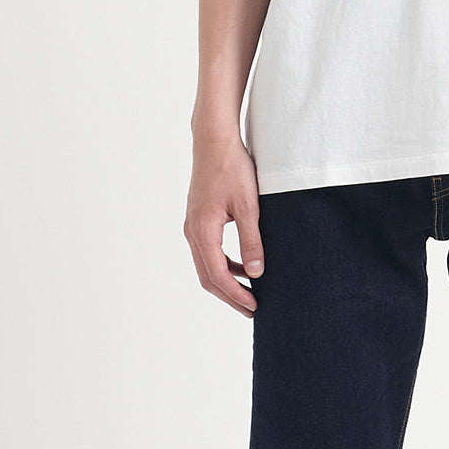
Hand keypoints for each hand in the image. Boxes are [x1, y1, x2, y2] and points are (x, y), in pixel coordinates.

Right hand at [184, 133, 264, 316]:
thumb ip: (252, 240)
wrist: (214, 140)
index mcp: (203, 231)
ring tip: (249, 290)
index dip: (236, 295)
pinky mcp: (198, 217)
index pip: (218, 276)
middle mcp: (192, 232)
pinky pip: (208, 250)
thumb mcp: (249, 205)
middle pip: (208, 276)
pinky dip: (223, 263)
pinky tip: (242, 264)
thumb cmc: (232, 168)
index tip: (254, 306)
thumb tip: (256, 273)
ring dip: (226, 280)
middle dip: (229, 295)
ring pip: (206, 264)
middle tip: (251, 308)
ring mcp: (193, 225)